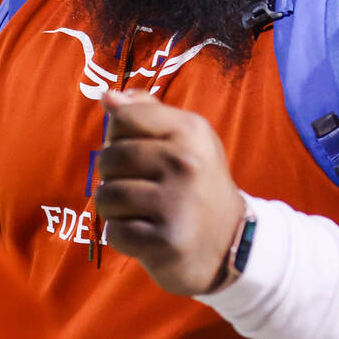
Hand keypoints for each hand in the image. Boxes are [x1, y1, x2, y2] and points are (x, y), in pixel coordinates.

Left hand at [96, 90, 244, 294]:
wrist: (232, 242)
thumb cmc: (197, 184)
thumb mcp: (185, 139)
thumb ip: (145, 113)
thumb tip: (107, 96)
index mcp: (190, 130)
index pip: (124, 117)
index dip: (119, 136)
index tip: (138, 153)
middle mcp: (185, 163)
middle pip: (110, 157)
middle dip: (113, 175)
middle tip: (139, 187)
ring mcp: (176, 203)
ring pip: (107, 196)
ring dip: (115, 208)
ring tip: (140, 211)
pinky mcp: (165, 240)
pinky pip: (115, 231)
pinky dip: (123, 237)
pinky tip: (146, 234)